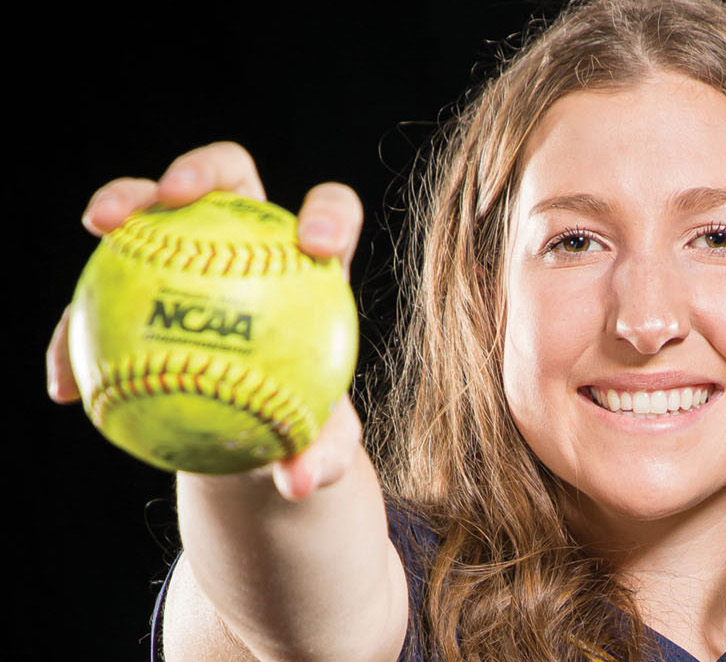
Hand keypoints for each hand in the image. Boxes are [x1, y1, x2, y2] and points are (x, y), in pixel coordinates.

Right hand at [46, 141, 363, 501]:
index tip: (316, 243)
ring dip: (121, 201)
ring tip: (99, 228)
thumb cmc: (301, 427)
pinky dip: (80, 335)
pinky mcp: (134, 281)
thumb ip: (322, 455)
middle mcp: (249, 239)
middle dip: (201, 169)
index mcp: (310, 265)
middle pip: (229, 175)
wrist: (250, 431)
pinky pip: (100, 296)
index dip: (328, 212)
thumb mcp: (320, 445)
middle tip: (177, 197)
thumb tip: (301, 481)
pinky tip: (65, 385)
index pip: (332, 213)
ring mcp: (185, 249)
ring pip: (150, 208)